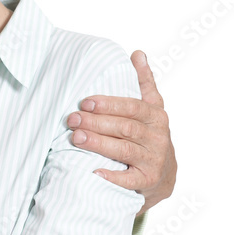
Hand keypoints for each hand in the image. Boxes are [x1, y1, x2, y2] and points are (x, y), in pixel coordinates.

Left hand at [67, 50, 176, 212]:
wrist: (163, 176)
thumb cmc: (149, 135)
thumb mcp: (150, 108)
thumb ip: (143, 82)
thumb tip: (137, 53)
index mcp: (156, 117)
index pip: (132, 107)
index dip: (109, 104)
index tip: (85, 101)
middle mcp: (157, 138)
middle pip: (124, 127)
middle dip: (96, 122)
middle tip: (71, 119)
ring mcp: (154, 160)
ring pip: (123, 150)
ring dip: (98, 143)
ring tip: (76, 138)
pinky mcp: (147, 181)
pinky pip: (129, 180)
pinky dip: (112, 176)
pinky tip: (94, 171)